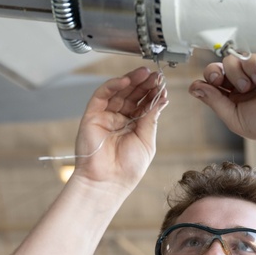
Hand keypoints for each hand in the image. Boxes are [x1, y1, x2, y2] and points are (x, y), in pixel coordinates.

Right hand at [72, 66, 167, 189]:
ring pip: (119, 91)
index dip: (153, 93)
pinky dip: (114, 85)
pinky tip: (127, 80)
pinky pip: (102, 95)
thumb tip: (161, 98)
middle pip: (132, 94)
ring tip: (145, 72)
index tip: (163, 84)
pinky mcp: (93, 115)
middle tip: (156, 75)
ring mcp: (106, 115)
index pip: (143, 103)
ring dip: (132, 80)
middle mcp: (119, 118)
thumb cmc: (127, 168)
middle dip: (144, 83)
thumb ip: (151, 118)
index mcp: (133, 125)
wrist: (107, 182)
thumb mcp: (147, 140)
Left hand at [188, 54, 255, 147]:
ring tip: (250, 86)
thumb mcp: (233, 117)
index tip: (211, 85)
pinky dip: (250, 65)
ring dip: (236, 73)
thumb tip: (193, 87)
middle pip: (216, 67)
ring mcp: (252, 71)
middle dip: (214, 72)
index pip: (210, 83)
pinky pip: (248, 53)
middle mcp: (240, 83)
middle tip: (220, 80)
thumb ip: (214, 101)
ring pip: (230, 59)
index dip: (207, 81)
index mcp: (231, 98)